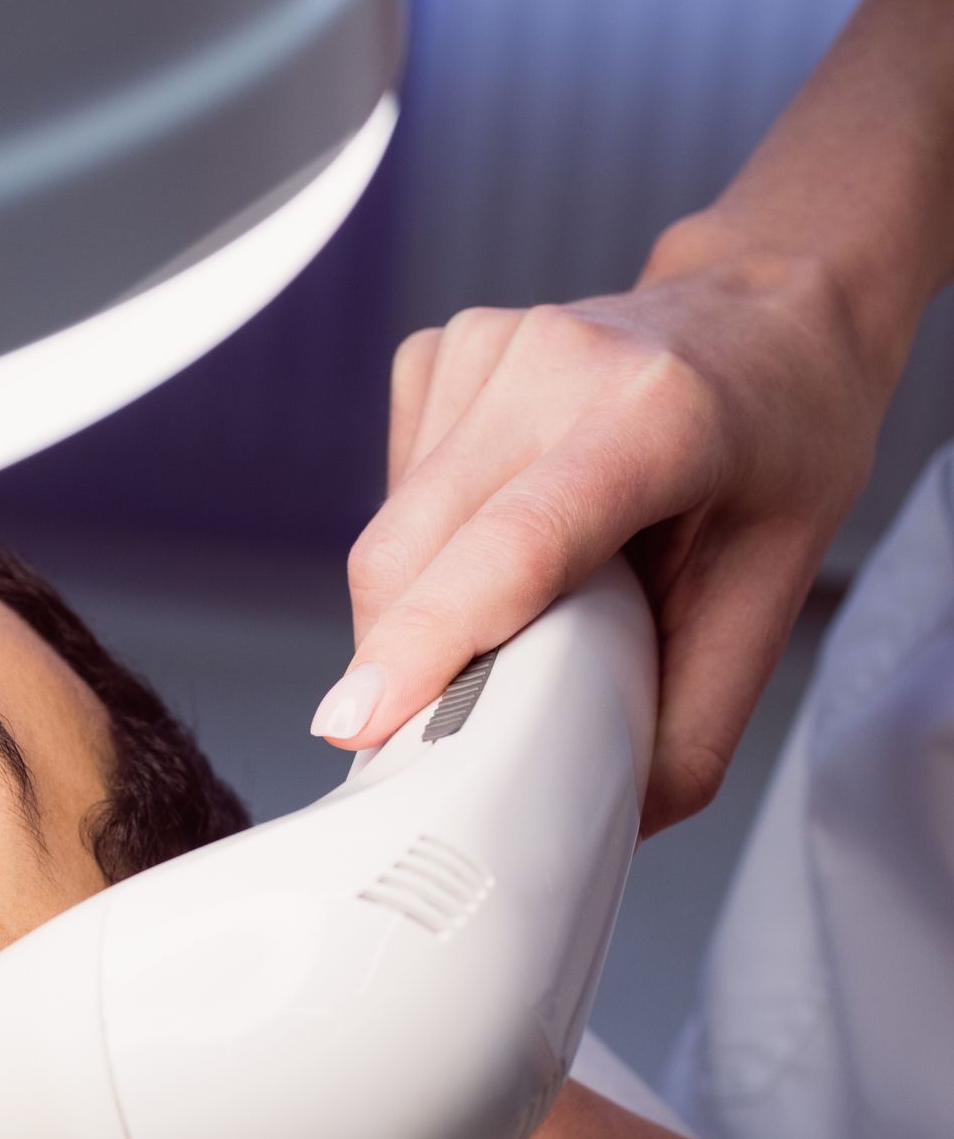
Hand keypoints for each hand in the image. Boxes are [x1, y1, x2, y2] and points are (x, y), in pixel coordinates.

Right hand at [315, 232, 886, 830]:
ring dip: (421, 607)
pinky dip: (430, 549)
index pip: (518, 543)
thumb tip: (608, 822)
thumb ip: (692, 718)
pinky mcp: (440, 351)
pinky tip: (504, 525)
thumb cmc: (781, 440)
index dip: (429, 639)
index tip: (358, 723)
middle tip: (446, 728)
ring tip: (521, 600)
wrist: (769, 316)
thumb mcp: (777, 590)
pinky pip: (392, 496)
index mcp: (659, 415)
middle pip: (413, 553)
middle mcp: (558, 359)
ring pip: (389, 534)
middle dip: (403, 664)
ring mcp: (486, 344)